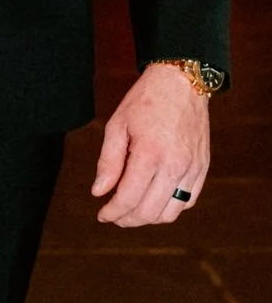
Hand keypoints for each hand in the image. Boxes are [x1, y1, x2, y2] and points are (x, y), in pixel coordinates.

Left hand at [92, 62, 210, 227]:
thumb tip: (99, 193)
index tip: (102, 214)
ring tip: (133, 210)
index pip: (128, 199)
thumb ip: (108, 162)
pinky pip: (188, 200)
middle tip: (114, 215)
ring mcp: (192, 168)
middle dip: (127, 219)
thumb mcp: (117, 126)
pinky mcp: (203, 167)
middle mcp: (174, 165)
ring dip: (149, 218)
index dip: (112, 212)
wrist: (182, 83)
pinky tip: (155, 200)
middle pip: (149, 212)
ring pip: (170, 213)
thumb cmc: (146, 101)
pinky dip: (170, 208)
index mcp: (150, 154)